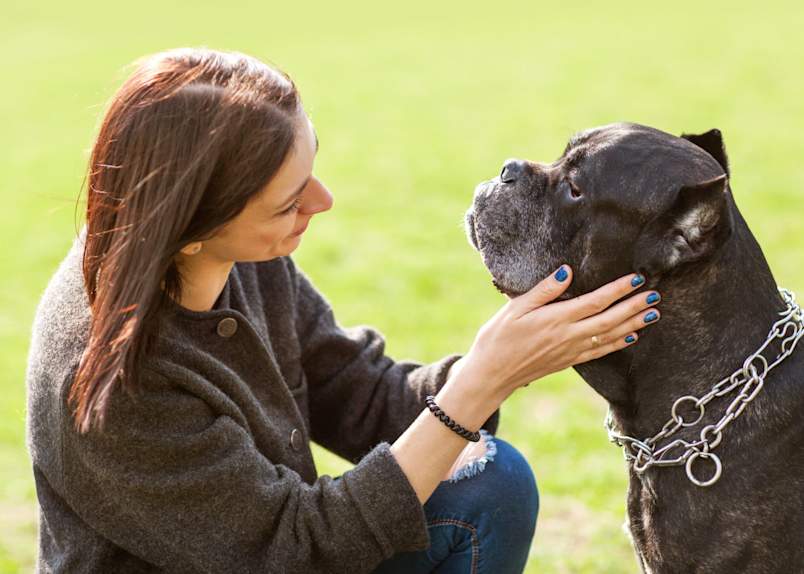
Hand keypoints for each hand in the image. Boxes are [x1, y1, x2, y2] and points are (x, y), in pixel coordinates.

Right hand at [459, 265, 659, 397]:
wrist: (492, 374)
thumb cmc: (498, 337)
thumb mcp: (515, 307)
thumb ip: (544, 290)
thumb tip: (568, 271)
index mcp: (556, 320)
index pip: (595, 302)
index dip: (618, 290)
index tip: (637, 279)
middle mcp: (569, 336)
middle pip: (610, 319)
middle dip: (634, 307)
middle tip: (656, 295)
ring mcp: (571, 351)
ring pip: (609, 336)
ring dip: (633, 324)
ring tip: (653, 313)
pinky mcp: (568, 361)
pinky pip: (600, 351)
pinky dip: (618, 343)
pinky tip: (631, 337)